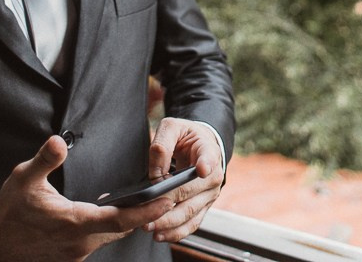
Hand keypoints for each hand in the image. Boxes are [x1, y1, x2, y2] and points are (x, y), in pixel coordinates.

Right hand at [0, 135, 172, 261]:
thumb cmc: (8, 209)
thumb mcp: (23, 178)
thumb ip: (45, 159)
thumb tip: (59, 142)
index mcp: (74, 222)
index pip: (120, 219)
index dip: (146, 210)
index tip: (165, 199)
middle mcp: (80, 242)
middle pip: (124, 229)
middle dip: (147, 214)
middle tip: (168, 195)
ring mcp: (77, 251)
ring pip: (113, 236)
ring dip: (131, 221)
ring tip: (149, 201)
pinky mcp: (72, 255)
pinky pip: (101, 240)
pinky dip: (114, 227)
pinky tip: (117, 212)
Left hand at [144, 118, 224, 242]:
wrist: (202, 145)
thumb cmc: (187, 136)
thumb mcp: (173, 127)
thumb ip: (162, 144)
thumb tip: (155, 172)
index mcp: (208, 152)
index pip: (209, 158)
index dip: (206, 164)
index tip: (202, 169)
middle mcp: (213, 176)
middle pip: (190, 193)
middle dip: (168, 203)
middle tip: (148, 210)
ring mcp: (209, 195)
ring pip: (190, 213)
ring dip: (169, 222)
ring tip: (149, 226)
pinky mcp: (203, 207)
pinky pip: (191, 224)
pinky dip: (176, 232)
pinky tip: (160, 235)